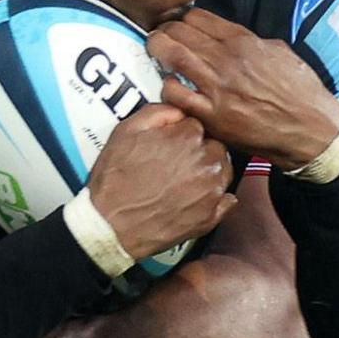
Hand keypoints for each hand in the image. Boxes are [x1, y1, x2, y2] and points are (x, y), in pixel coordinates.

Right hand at [84, 105, 237, 259]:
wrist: (111, 225)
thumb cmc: (115, 181)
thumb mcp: (125, 131)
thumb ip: (157, 112)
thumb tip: (178, 111)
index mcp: (187, 137)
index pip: (197, 125)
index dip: (183, 134)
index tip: (172, 144)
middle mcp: (205, 161)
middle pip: (215, 147)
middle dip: (200, 151)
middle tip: (177, 163)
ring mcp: (211, 190)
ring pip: (222, 171)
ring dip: (209, 172)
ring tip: (184, 181)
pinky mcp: (211, 216)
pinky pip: (227, 200)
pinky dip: (216, 198)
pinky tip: (196, 199)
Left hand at [147, 8, 338, 169]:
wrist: (311, 128)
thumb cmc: (299, 91)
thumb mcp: (278, 52)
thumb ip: (249, 41)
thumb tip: (225, 37)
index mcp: (243, 40)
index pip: (196, 17)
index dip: (182, 20)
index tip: (179, 27)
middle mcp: (227, 59)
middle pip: (178, 31)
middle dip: (164, 32)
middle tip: (161, 40)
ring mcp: (217, 87)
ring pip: (171, 55)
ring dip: (159, 52)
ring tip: (157, 57)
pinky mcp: (212, 115)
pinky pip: (174, 93)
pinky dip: (166, 87)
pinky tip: (172, 88)